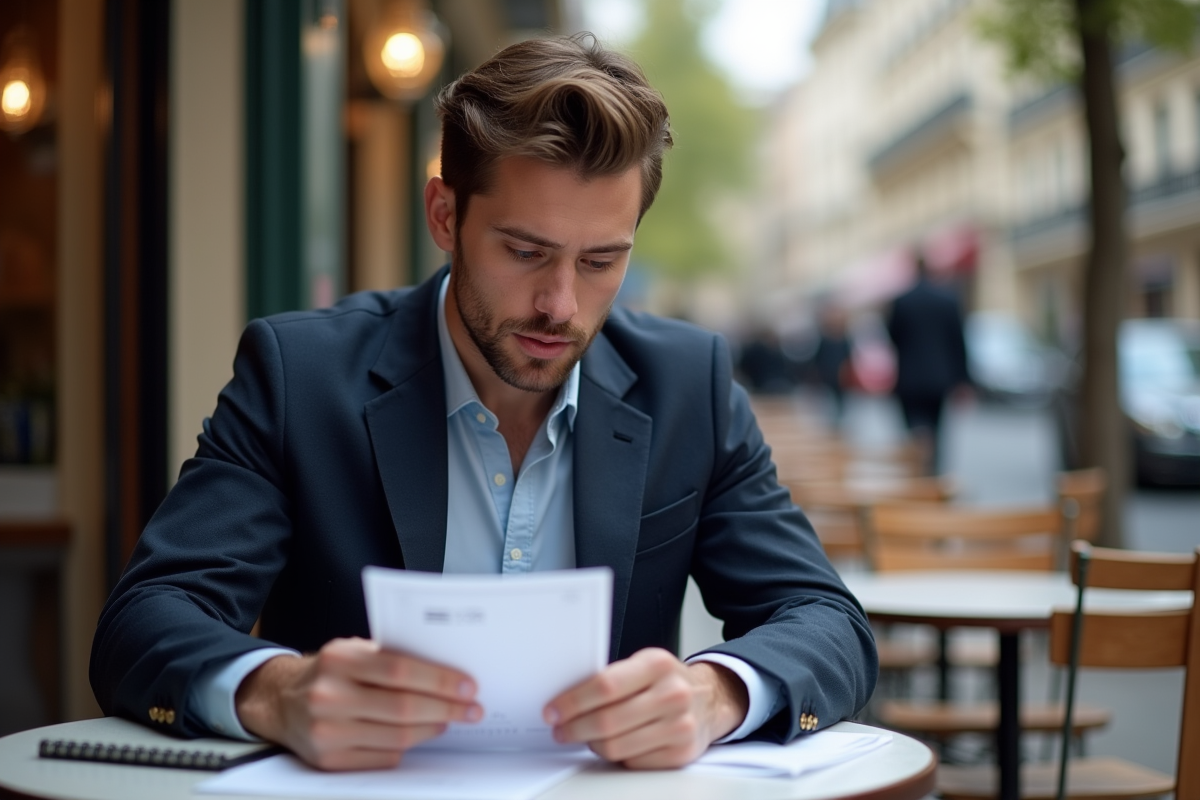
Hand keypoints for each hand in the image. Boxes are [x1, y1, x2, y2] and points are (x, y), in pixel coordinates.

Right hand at [235, 637, 481, 770]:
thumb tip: (446, 672)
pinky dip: (408, 746)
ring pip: (396, 736)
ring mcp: (326, 732)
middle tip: (472, 708)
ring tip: (451, 720)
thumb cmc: (330, 672)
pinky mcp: (328, 760)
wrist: (281, 702)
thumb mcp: (353, 651)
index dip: (439, 680)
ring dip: (432, 728)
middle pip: (402, 707)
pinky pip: (382, 756)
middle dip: (446, 708)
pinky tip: (423, 734)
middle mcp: (329, 696)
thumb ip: (390, 657)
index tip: (468, 686)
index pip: (400, 670)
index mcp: (339, 660)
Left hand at [543, 648, 748, 768]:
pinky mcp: (681, 753)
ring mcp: (679, 726)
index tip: (553, 711)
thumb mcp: (644, 665)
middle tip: (560, 729)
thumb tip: (567, 699)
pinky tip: (614, 744)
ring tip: (585, 736)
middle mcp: (672, 694)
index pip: (605, 686)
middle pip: (607, 720)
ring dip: (591, 744)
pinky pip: (632, 762)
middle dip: (574, 728)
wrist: (709, 700)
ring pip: (616, 746)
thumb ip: (612, 678)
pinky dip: (617, 756)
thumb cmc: (667, 682)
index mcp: (657, 664)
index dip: (573, 701)